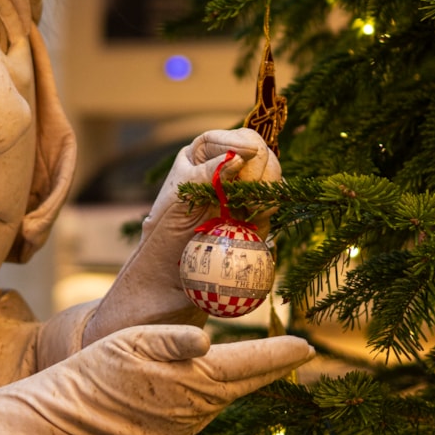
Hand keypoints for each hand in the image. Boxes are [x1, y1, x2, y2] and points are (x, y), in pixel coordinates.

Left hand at [82, 127, 281, 344]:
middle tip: (250, 195)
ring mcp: (242, 198)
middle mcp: (221, 175)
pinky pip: (274, 207)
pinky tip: (258, 227)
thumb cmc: (160, 249)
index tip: (247, 157)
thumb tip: (235, 158)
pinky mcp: (256, 223)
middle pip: (258, 153)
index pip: (227, 140)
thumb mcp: (176, 211)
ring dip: (268, 190)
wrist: (167, 294)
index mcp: (197, 163)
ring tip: (252, 213)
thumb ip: (203, 180)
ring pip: (271, 178)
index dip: (241, 142)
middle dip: (260, 166)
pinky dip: (271, 212)